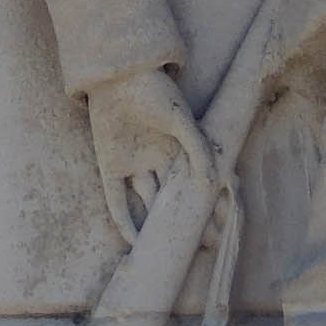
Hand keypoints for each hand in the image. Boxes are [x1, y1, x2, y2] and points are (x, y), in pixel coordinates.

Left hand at [85, 66, 213, 238]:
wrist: (118, 75)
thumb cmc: (154, 92)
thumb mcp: (181, 120)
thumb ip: (199, 150)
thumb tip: (212, 183)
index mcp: (175, 150)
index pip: (190, 185)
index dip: (202, 207)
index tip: (216, 230)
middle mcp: (154, 161)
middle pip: (169, 199)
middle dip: (182, 222)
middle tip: (198, 248)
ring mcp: (131, 164)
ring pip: (145, 203)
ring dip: (154, 225)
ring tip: (167, 251)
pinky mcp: (109, 166)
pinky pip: (116, 200)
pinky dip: (124, 220)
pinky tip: (134, 240)